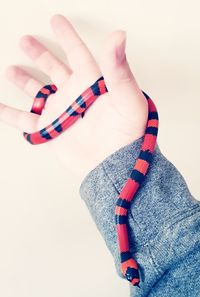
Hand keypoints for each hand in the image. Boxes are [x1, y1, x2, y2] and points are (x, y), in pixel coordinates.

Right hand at [2, 14, 147, 183]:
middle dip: (39, 54)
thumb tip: (119, 36)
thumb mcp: (126, 98)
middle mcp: (75, 95)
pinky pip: (25, 120)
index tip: (56, 20)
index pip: (77, 53)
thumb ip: (119, 68)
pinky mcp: (50, 130)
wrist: (113, 166)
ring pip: (38, 92)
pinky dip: (9, 113)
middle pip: (53, 69)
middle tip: (25, 40)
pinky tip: (0, 105)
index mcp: (92, 83)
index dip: (67, 36)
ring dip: (25, 80)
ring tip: (11, 69)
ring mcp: (61, 113)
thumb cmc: (126, 134)